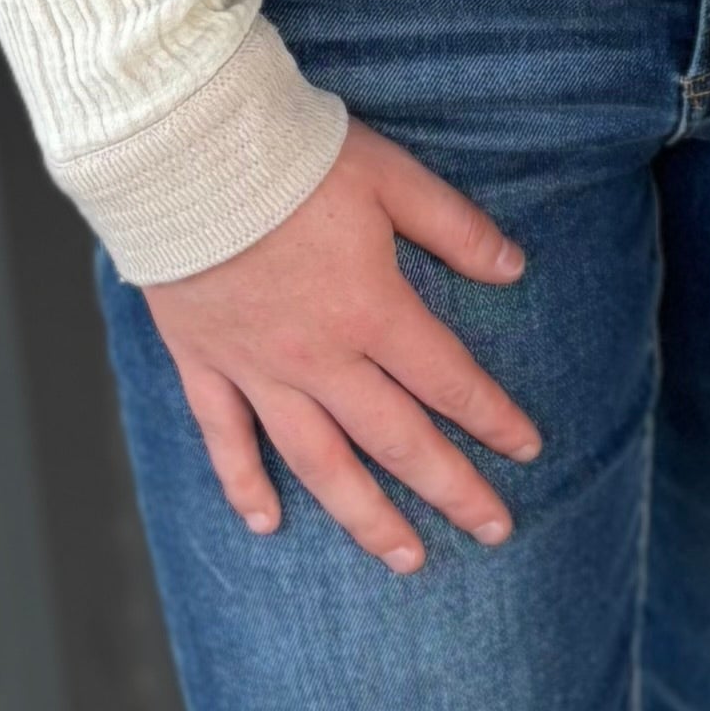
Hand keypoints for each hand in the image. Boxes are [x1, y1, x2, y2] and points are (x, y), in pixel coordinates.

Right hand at [141, 116, 541, 569]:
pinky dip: (244, 484)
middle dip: (450, 489)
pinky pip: (225, 437)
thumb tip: (515, 269)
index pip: (448, 380)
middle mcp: (320, 357)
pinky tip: (267, 525)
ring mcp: (257, 368)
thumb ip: (455, 228)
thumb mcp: (391, 177)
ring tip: (404, 560)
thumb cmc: (289, 156)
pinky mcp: (203, 361)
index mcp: (372, 310)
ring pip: (319, 461)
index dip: (493, 418)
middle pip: (397, 439)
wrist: (181, 150)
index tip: (527, 451)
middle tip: (492, 531)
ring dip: (366, 515)